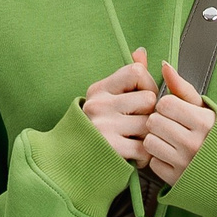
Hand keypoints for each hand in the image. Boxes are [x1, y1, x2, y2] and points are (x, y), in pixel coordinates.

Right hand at [82, 48, 157, 163]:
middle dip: (148, 114)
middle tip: (138, 125)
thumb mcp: (105, 99)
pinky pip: (144, 148)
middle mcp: (99, 105)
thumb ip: (127, 77)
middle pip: (148, 99)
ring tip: (135, 141)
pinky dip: (144, 156)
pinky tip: (135, 156)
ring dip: (147, 136)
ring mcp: (104, 126)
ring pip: (149, 124)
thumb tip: (142, 52)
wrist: (67, 163)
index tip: (140, 100)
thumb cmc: (93, 130)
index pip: (136, 72)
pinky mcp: (111, 148)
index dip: (147, 85)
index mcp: (98, 90)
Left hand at [142, 62, 213, 185]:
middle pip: (154, 122)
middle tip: (171, 126)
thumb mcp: (205, 109)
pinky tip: (172, 156)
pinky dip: (159, 159)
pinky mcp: (177, 180)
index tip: (175, 111)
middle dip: (159, 121)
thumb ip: (182, 88)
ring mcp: (185, 164)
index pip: (165, 104)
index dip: (167, 105)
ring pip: (150, 142)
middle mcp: (195, 144)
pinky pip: (153, 163)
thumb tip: (164, 66)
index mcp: (204, 122)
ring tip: (170, 141)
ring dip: (156, 140)